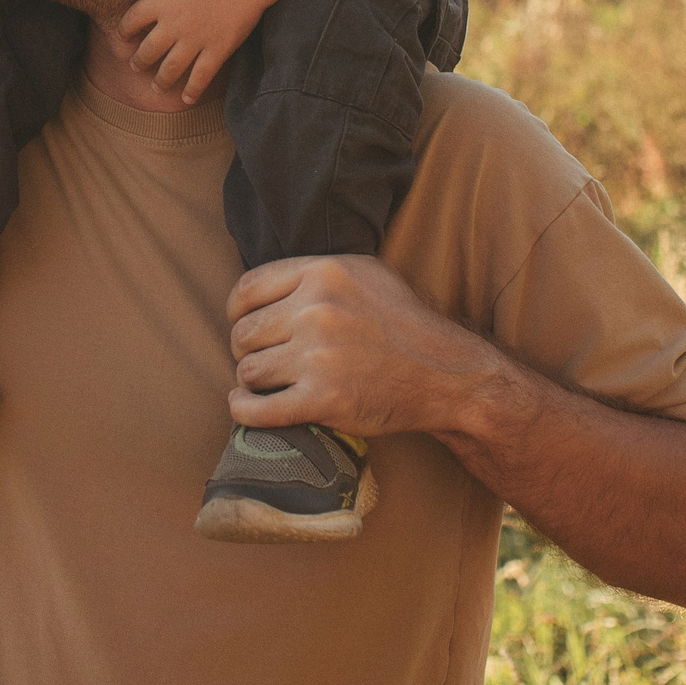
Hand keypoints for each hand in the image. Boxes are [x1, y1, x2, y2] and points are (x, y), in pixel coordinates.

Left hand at [120, 0, 289, 103]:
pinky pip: (200, 76)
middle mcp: (173, 23)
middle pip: (147, 50)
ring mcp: (195, 39)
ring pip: (170, 69)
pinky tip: (186, 99)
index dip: (124, 30)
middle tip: (136, 65)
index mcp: (162, 1)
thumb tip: (160, 2)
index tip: (123, 36)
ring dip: (160, 80)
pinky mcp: (218, 49)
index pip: (132, 20)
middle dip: (139, 61)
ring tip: (156, 86)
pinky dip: (192, 90)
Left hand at [223, 255, 506, 438]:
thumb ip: (314, 273)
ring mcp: (319, 356)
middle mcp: (317, 310)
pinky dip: (244, 411)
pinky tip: (246, 406)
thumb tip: (261, 286)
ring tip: (269, 384)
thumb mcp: (365, 274)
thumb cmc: (403, 323)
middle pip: (244, 334)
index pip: (246, 290)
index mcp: (324, 273)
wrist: (448, 376)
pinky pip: (259, 409)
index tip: (246, 327)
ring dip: (252, 382)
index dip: (238, 312)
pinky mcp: (324, 400)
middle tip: (265, 360)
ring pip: (249, 371)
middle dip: (246, 350)